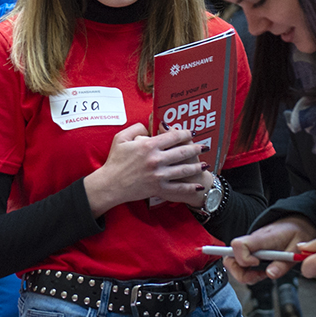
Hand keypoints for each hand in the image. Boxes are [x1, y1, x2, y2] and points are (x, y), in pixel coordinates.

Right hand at [84, 124, 205, 214]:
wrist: (110, 184)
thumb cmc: (114, 161)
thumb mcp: (121, 138)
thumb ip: (136, 128)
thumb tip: (149, 128)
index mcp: (148, 146)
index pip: (173, 137)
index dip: (185, 133)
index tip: (191, 133)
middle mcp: (156, 160)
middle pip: (182, 152)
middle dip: (196, 148)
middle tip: (205, 146)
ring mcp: (158, 175)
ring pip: (183, 170)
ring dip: (197, 167)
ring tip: (206, 164)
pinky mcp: (158, 188)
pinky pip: (177, 188)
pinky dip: (189, 187)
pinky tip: (198, 185)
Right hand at [225, 215, 315, 283]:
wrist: (296, 223)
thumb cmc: (295, 232)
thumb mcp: (295, 249)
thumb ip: (283, 264)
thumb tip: (270, 274)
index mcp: (261, 238)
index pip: (239, 245)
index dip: (244, 259)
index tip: (257, 264)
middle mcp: (251, 242)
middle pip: (230, 258)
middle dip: (240, 273)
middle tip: (258, 276)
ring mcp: (249, 247)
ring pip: (233, 263)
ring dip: (244, 274)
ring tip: (262, 274)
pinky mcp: (250, 251)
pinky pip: (241, 264)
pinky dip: (248, 272)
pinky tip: (261, 271)